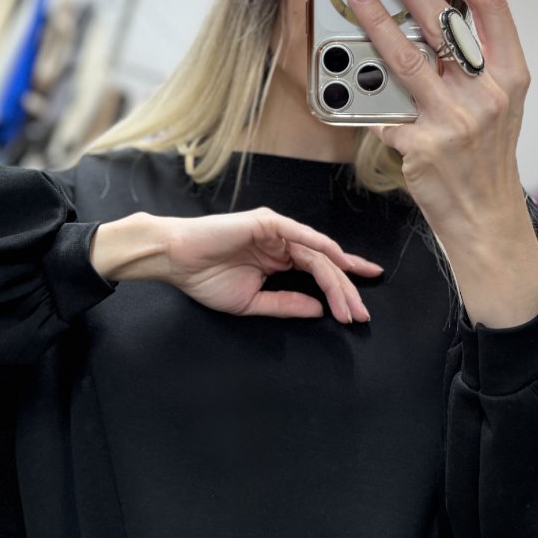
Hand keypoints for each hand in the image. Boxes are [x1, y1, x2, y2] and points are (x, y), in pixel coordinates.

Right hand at [163, 208, 381, 322]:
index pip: (319, 272)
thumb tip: (318, 309)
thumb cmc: (205, 278)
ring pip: (317, 253)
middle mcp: (283, 243)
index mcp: (279, 260)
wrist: (176, 260)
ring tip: (349, 303)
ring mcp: (276, 231)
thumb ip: (285, 303)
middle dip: (346, 290)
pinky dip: (320, 245)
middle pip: (325, 265)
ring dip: (336, 278)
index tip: (359, 309)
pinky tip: (338, 259)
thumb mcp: (253, 301)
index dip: (342, 288)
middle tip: (360, 315)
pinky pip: (299, 233)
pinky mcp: (267, 222)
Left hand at [345, 0, 531, 236]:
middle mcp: (485, 95)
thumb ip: (472, 70)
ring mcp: (453, 121)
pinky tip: (351, 83)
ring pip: (407, 57)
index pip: (495, 11)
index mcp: (510, 78)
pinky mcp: (421, 146)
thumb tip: (431, 25)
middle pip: (445, 23)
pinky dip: (368, 97)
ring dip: (377, 21)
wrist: (486, 219)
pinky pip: (385, 110)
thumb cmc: (486, 161)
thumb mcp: (498, 109)